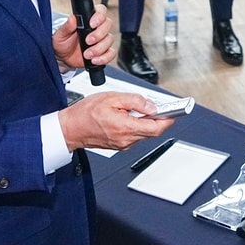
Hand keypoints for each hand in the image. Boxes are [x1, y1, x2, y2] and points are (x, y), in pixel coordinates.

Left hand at [53, 4, 115, 70]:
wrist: (63, 58)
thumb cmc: (63, 42)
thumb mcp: (61, 34)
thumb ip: (67, 26)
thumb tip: (72, 18)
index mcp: (89, 19)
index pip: (101, 11)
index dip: (99, 16)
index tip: (91, 24)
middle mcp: (98, 28)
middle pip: (108, 24)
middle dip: (99, 34)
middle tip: (88, 41)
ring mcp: (102, 40)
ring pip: (109, 40)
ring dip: (99, 48)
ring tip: (87, 54)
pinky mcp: (104, 52)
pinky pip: (111, 53)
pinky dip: (104, 58)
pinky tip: (94, 60)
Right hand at [57, 92, 171, 151]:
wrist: (70, 128)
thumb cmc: (85, 113)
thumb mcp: (112, 98)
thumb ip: (135, 101)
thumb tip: (151, 106)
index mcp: (125, 127)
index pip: (156, 128)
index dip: (168, 119)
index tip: (175, 112)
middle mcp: (126, 140)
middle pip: (152, 131)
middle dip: (158, 119)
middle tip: (159, 107)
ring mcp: (122, 144)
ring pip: (143, 133)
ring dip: (145, 122)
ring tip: (138, 109)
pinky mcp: (118, 145)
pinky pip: (134, 136)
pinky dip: (136, 126)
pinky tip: (128, 117)